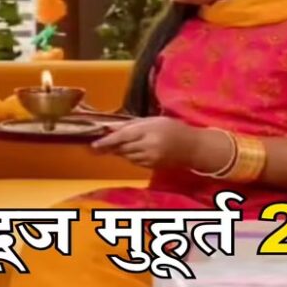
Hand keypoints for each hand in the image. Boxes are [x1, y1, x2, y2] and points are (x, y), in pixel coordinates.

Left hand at [91, 116, 207, 168]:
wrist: (193, 147)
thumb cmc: (172, 128)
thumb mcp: (152, 120)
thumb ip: (130, 124)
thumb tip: (110, 127)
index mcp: (148, 131)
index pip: (123, 136)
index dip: (107, 141)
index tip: (93, 145)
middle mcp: (149, 146)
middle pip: (122, 148)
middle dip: (111, 147)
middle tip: (99, 145)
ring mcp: (151, 159)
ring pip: (127, 157)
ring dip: (120, 151)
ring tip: (119, 145)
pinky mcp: (152, 167)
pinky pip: (134, 162)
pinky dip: (130, 156)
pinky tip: (134, 150)